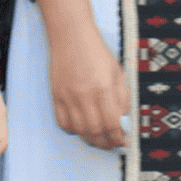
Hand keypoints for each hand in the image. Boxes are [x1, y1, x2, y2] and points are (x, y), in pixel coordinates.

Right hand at [44, 6, 128, 149]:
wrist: (71, 35)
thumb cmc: (96, 51)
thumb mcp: (118, 72)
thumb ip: (123, 99)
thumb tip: (125, 122)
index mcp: (103, 87)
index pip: (112, 124)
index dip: (119, 138)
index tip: (124, 141)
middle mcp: (84, 94)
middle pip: (95, 131)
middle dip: (106, 143)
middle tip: (113, 144)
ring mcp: (67, 96)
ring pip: (79, 130)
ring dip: (90, 139)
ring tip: (99, 139)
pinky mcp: (55, 96)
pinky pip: (62, 122)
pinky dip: (73, 130)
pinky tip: (81, 128)